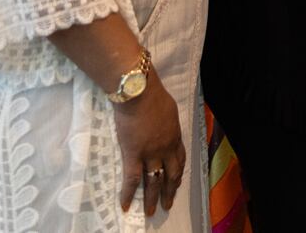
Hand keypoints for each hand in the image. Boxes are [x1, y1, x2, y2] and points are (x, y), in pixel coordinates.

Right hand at [114, 74, 185, 216]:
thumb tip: (165, 127)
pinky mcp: (133, 155)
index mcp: (175, 137)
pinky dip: (128, 194)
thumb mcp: (170, 111)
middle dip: (169, 192)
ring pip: (153, 181)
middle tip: (167, 206)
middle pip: (171, 175)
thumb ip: (168, 123)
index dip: (178, 174)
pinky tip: (126, 206)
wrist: (140, 93)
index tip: (176, 183)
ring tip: (151, 212)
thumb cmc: (154, 96)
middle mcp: (166, 149)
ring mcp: (151, 153)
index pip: (180, 160)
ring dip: (152, 198)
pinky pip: (132, 179)